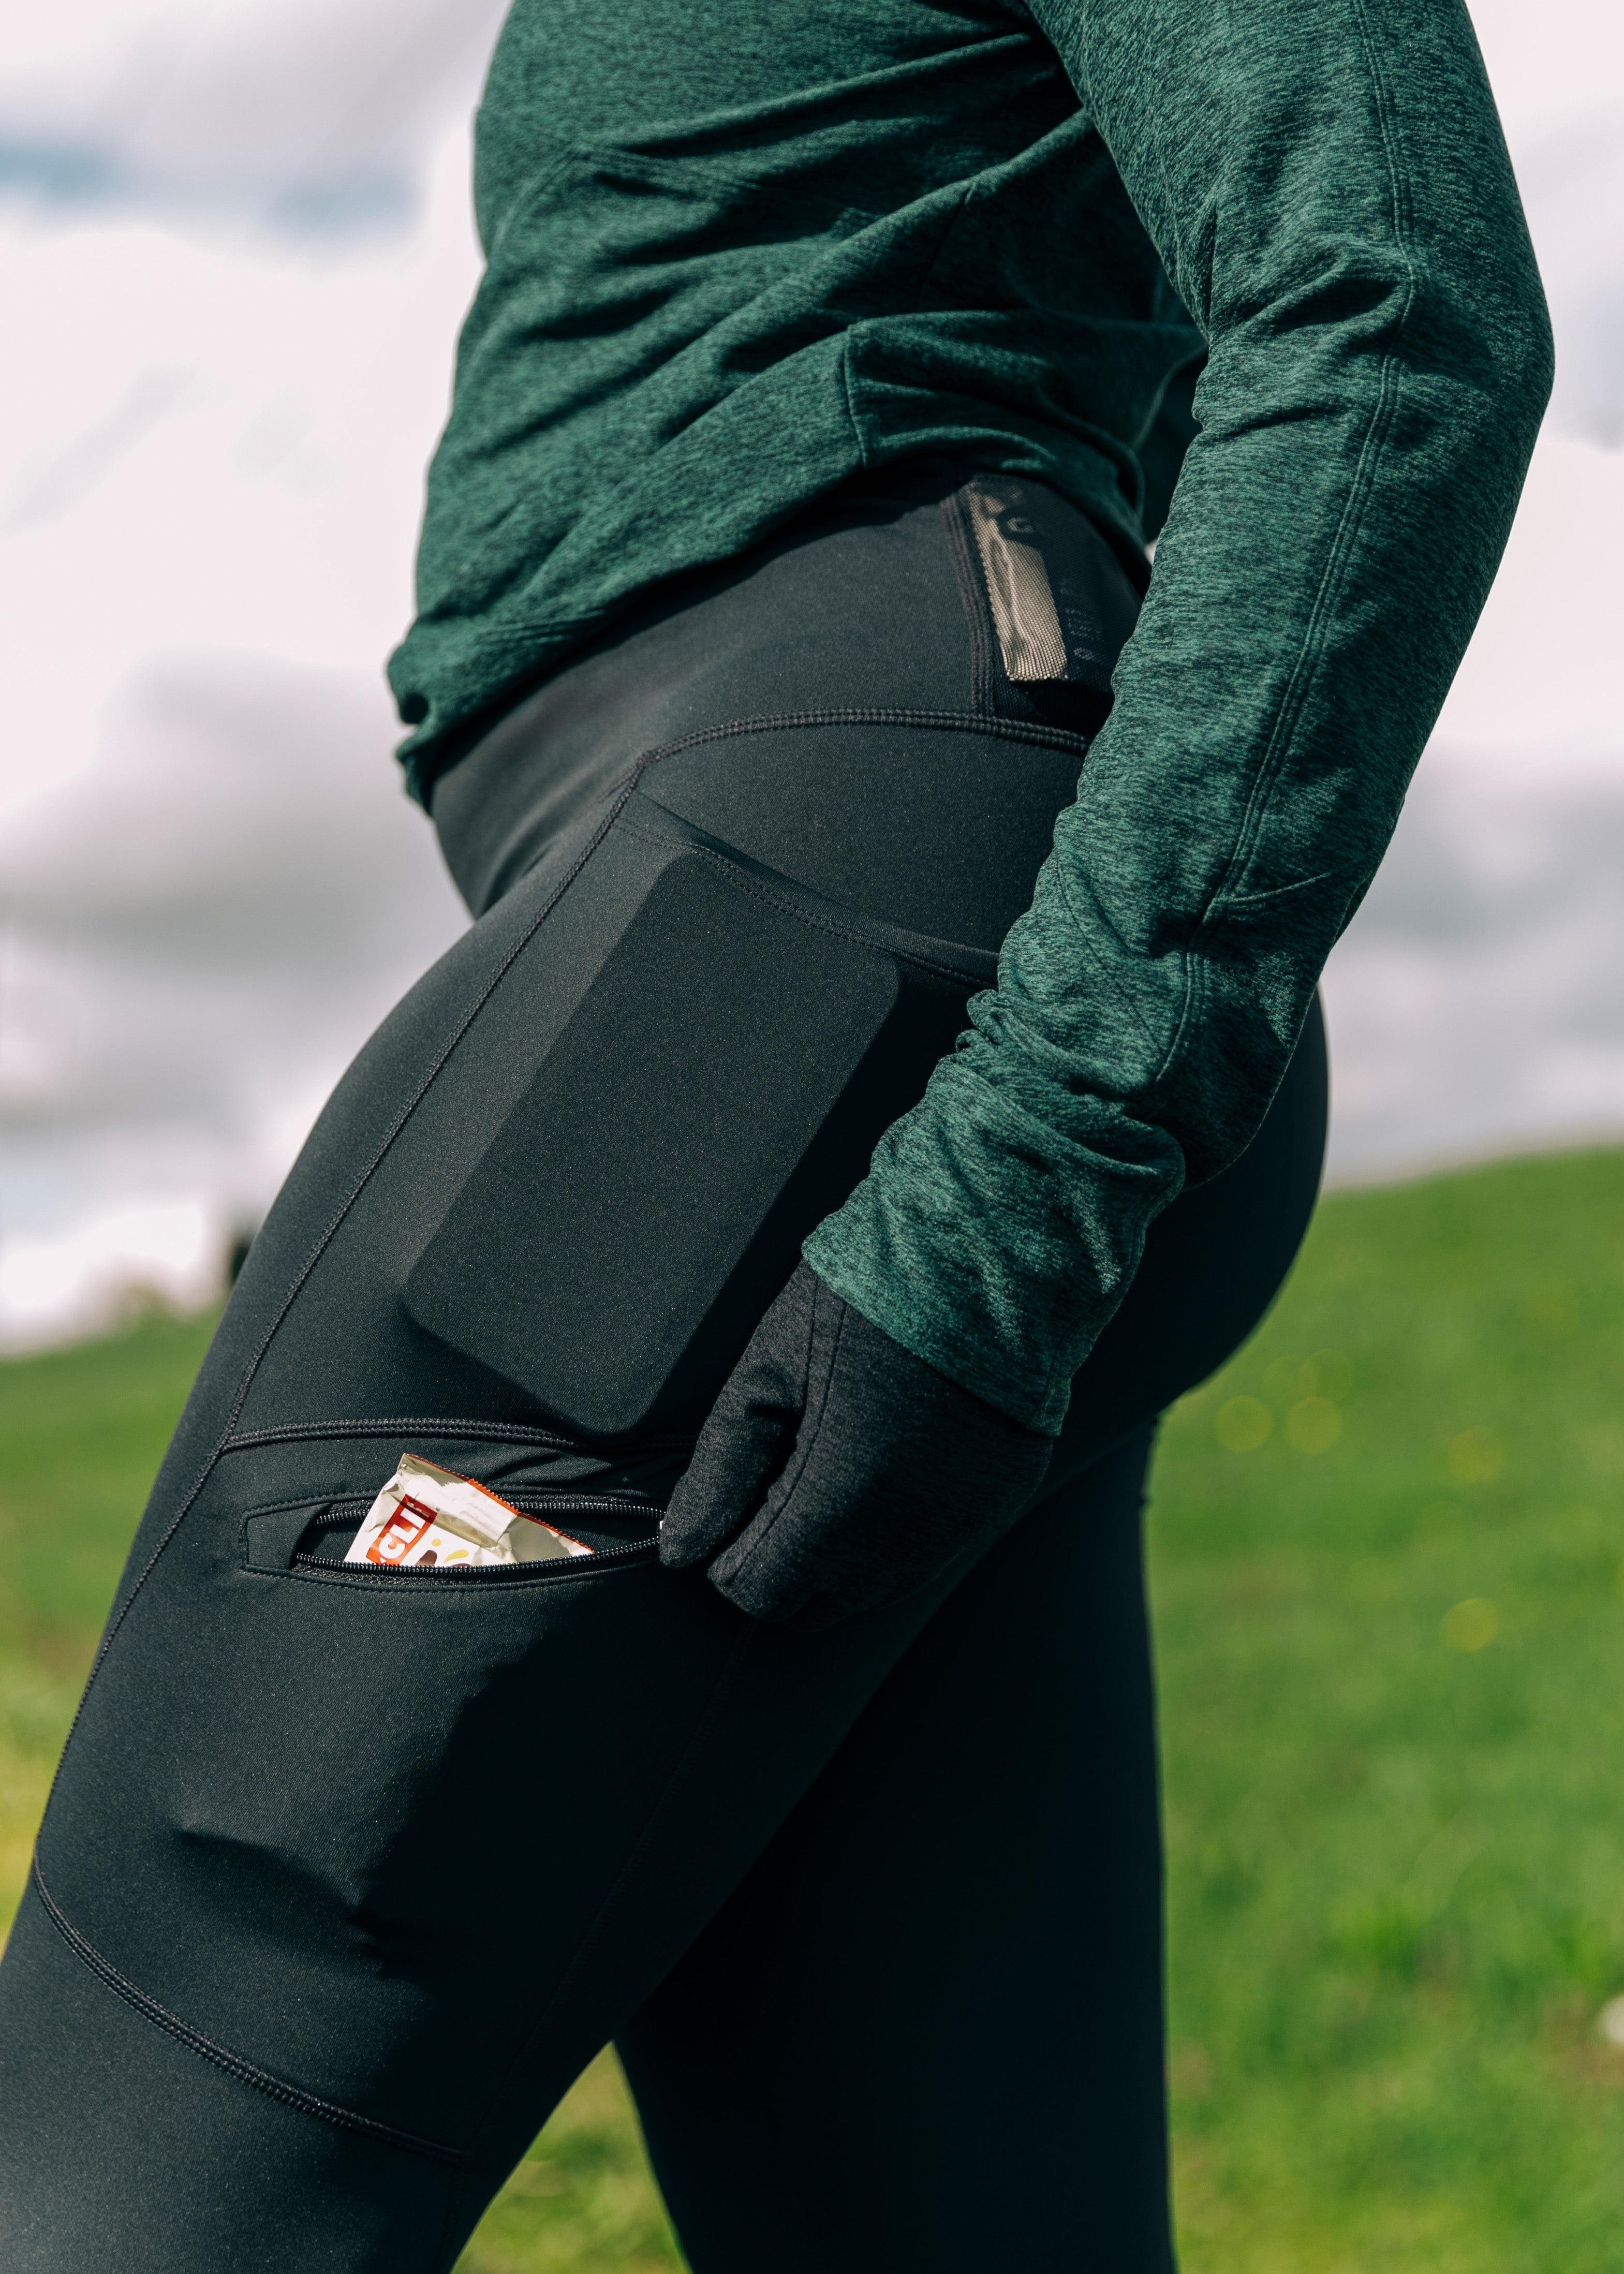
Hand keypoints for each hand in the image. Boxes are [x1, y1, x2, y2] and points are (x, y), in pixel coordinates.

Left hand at [659, 1263, 1052, 1629]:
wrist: (986, 1252)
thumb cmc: (869, 1298)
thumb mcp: (768, 1371)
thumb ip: (720, 1470)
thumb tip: (679, 1546)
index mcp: (833, 1507)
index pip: (756, 1593)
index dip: (731, 1551)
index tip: (739, 1494)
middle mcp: (902, 1540)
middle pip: (815, 1606)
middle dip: (782, 1559)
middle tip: (781, 1475)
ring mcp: (957, 1528)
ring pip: (875, 1588)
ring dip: (841, 1549)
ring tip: (838, 1455)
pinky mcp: (996, 1505)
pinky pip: (928, 1552)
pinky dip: (898, 1526)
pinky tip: (894, 1453)